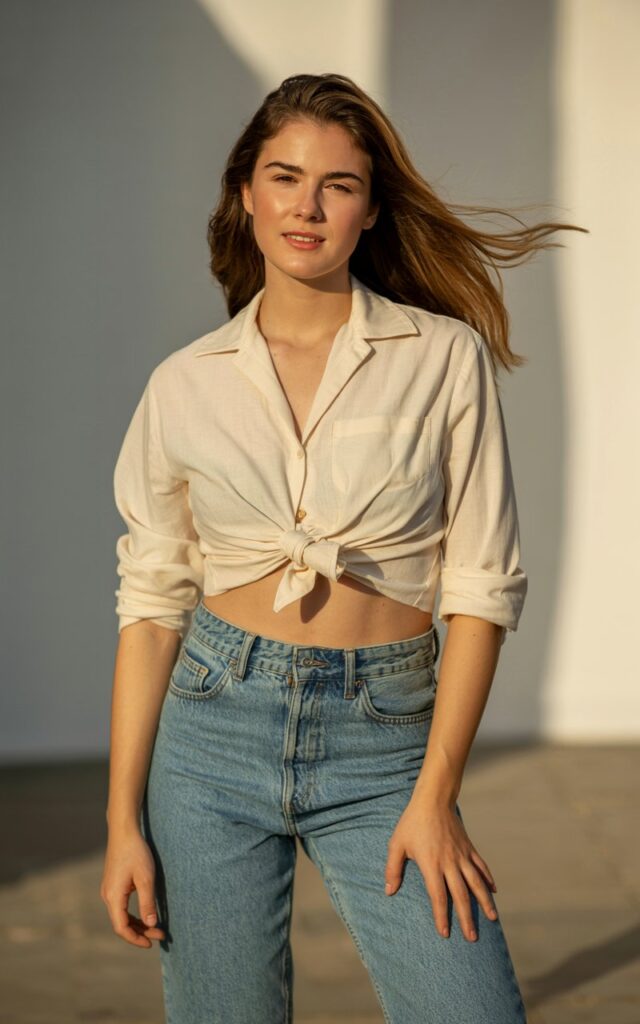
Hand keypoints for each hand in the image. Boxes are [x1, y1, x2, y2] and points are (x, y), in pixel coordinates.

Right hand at [100, 827, 165, 947]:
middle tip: (161, 935)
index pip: (121, 928)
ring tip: (156, 927)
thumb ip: (148, 902)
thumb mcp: (146, 878)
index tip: (152, 943)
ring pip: (122, 916)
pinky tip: (146, 913)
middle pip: (122, 924)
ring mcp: (109, 890)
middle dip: (141, 932)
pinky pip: (121, 906)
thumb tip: (151, 924)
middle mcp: (108, 896)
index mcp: (113, 896)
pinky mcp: (113, 885)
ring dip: (138, 923)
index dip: (136, 939)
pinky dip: (133, 914)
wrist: (124, 831)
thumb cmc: (136, 852)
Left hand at [384, 797, 498, 941]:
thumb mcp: (397, 844)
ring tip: (493, 919)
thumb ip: (393, 868)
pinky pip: (481, 866)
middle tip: (472, 938)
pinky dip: (488, 879)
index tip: (445, 933)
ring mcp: (462, 855)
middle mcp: (450, 863)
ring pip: (476, 883)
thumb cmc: (412, 822)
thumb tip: (389, 891)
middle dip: (466, 918)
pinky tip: (493, 891)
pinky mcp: (469, 847)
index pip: (438, 896)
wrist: (433, 800)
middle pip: (461, 895)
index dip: (441, 916)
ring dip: (485, 902)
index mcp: (431, 864)